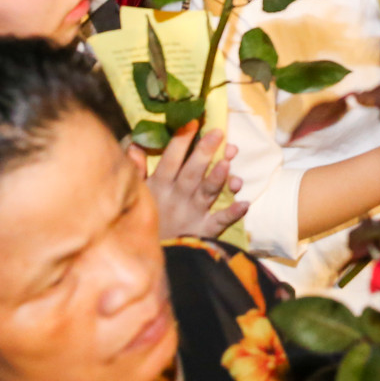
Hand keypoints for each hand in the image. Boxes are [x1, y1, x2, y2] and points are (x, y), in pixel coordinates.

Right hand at [138, 123, 247, 238]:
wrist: (150, 259)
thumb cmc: (148, 218)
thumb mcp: (138, 194)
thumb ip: (136, 170)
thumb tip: (134, 144)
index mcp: (160, 186)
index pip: (170, 160)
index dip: (181, 142)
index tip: (192, 121)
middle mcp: (178, 198)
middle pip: (192, 173)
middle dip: (204, 153)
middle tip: (218, 133)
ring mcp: (193, 214)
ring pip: (207, 193)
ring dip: (217, 178)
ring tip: (228, 163)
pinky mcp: (205, 230)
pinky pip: (220, 222)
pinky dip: (232, 214)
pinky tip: (244, 204)